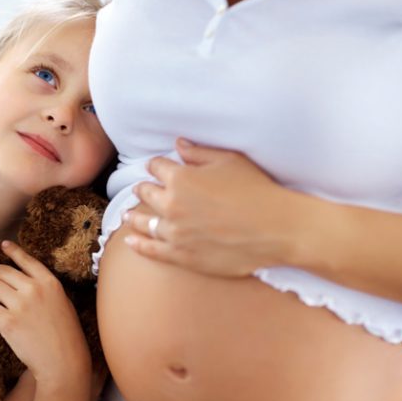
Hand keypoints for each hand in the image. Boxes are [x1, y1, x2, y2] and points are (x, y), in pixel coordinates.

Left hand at [0, 241, 91, 387]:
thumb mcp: (62, 302)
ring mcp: (19, 305)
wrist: (63, 360)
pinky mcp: (6, 322)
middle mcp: (34, 289)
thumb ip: (45, 288)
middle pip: (1, 270)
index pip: (25, 259)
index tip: (2, 245)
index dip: (11, 250)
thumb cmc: (65, 334)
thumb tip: (23, 279)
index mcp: (50, 282)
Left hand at [123, 138, 309, 276]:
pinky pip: (152, 250)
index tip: (156, 167)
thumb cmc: (256, 190)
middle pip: (147, 193)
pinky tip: (131, 241)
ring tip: (126, 216)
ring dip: (133, 217)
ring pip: (144, 222)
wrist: (275, 229)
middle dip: (143, 189)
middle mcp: (171, 205)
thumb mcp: (229, 161)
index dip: (157, 165)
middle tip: (140, 189)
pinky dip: (138, 245)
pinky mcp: (182, 255)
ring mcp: (175, 232)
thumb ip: (199, 153)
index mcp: (181, 178)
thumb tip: (178, 144)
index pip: (157, 167)